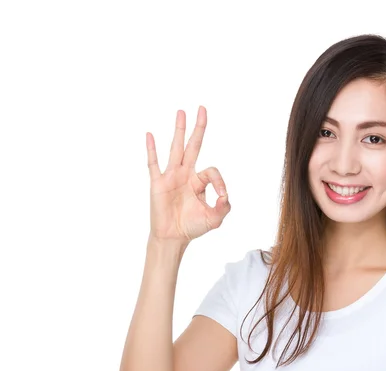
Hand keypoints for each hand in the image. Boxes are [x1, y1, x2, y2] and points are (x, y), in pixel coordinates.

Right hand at [146, 106, 230, 242]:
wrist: (173, 237)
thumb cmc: (192, 227)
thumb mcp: (214, 218)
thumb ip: (224, 207)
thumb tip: (225, 195)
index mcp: (198, 181)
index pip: (212, 171)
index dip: (219, 182)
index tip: (222, 196)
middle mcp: (185, 174)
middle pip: (193, 146)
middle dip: (199, 128)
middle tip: (203, 108)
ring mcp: (171, 177)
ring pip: (176, 149)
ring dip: (179, 130)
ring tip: (181, 112)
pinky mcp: (158, 183)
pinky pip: (154, 163)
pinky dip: (152, 149)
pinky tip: (150, 135)